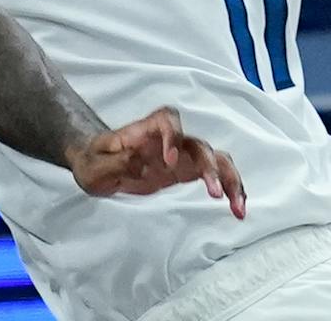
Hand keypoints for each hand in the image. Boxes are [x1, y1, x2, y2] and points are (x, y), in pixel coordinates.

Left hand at [69, 107, 246, 218]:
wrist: (97, 163)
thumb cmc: (93, 161)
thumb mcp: (94, 166)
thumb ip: (116, 163)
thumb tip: (141, 162)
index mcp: (143, 131)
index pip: (165, 120)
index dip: (172, 136)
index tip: (169, 161)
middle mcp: (167, 139)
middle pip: (197, 143)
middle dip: (210, 165)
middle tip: (213, 193)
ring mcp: (180, 154)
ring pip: (215, 158)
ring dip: (229, 179)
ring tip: (237, 207)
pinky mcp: (186, 171)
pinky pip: (215, 176)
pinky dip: (229, 190)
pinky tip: (237, 210)